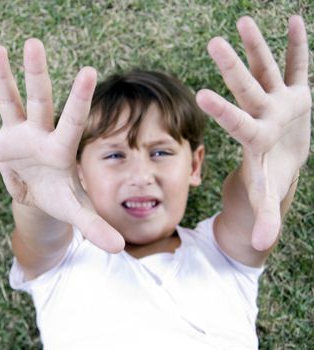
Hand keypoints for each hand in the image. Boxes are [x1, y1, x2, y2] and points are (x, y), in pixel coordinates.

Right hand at [0, 39, 124, 252]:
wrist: (43, 195)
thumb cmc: (63, 197)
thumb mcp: (77, 211)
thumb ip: (96, 226)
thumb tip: (120, 247)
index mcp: (61, 148)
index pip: (73, 120)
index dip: (79, 98)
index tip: (89, 70)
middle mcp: (40, 134)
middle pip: (39, 101)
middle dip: (35, 75)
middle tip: (34, 44)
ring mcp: (18, 136)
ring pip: (9, 103)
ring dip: (2, 79)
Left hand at [196, 16, 310, 250]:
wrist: (280, 160)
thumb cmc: (269, 178)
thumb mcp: (267, 196)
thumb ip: (263, 218)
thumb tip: (257, 247)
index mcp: (253, 137)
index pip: (235, 122)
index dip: (221, 111)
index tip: (199, 94)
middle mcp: (262, 114)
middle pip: (246, 88)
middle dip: (232, 66)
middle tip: (213, 41)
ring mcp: (278, 102)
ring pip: (266, 69)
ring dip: (258, 45)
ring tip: (242, 19)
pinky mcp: (297, 94)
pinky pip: (298, 66)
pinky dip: (298, 46)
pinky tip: (294, 20)